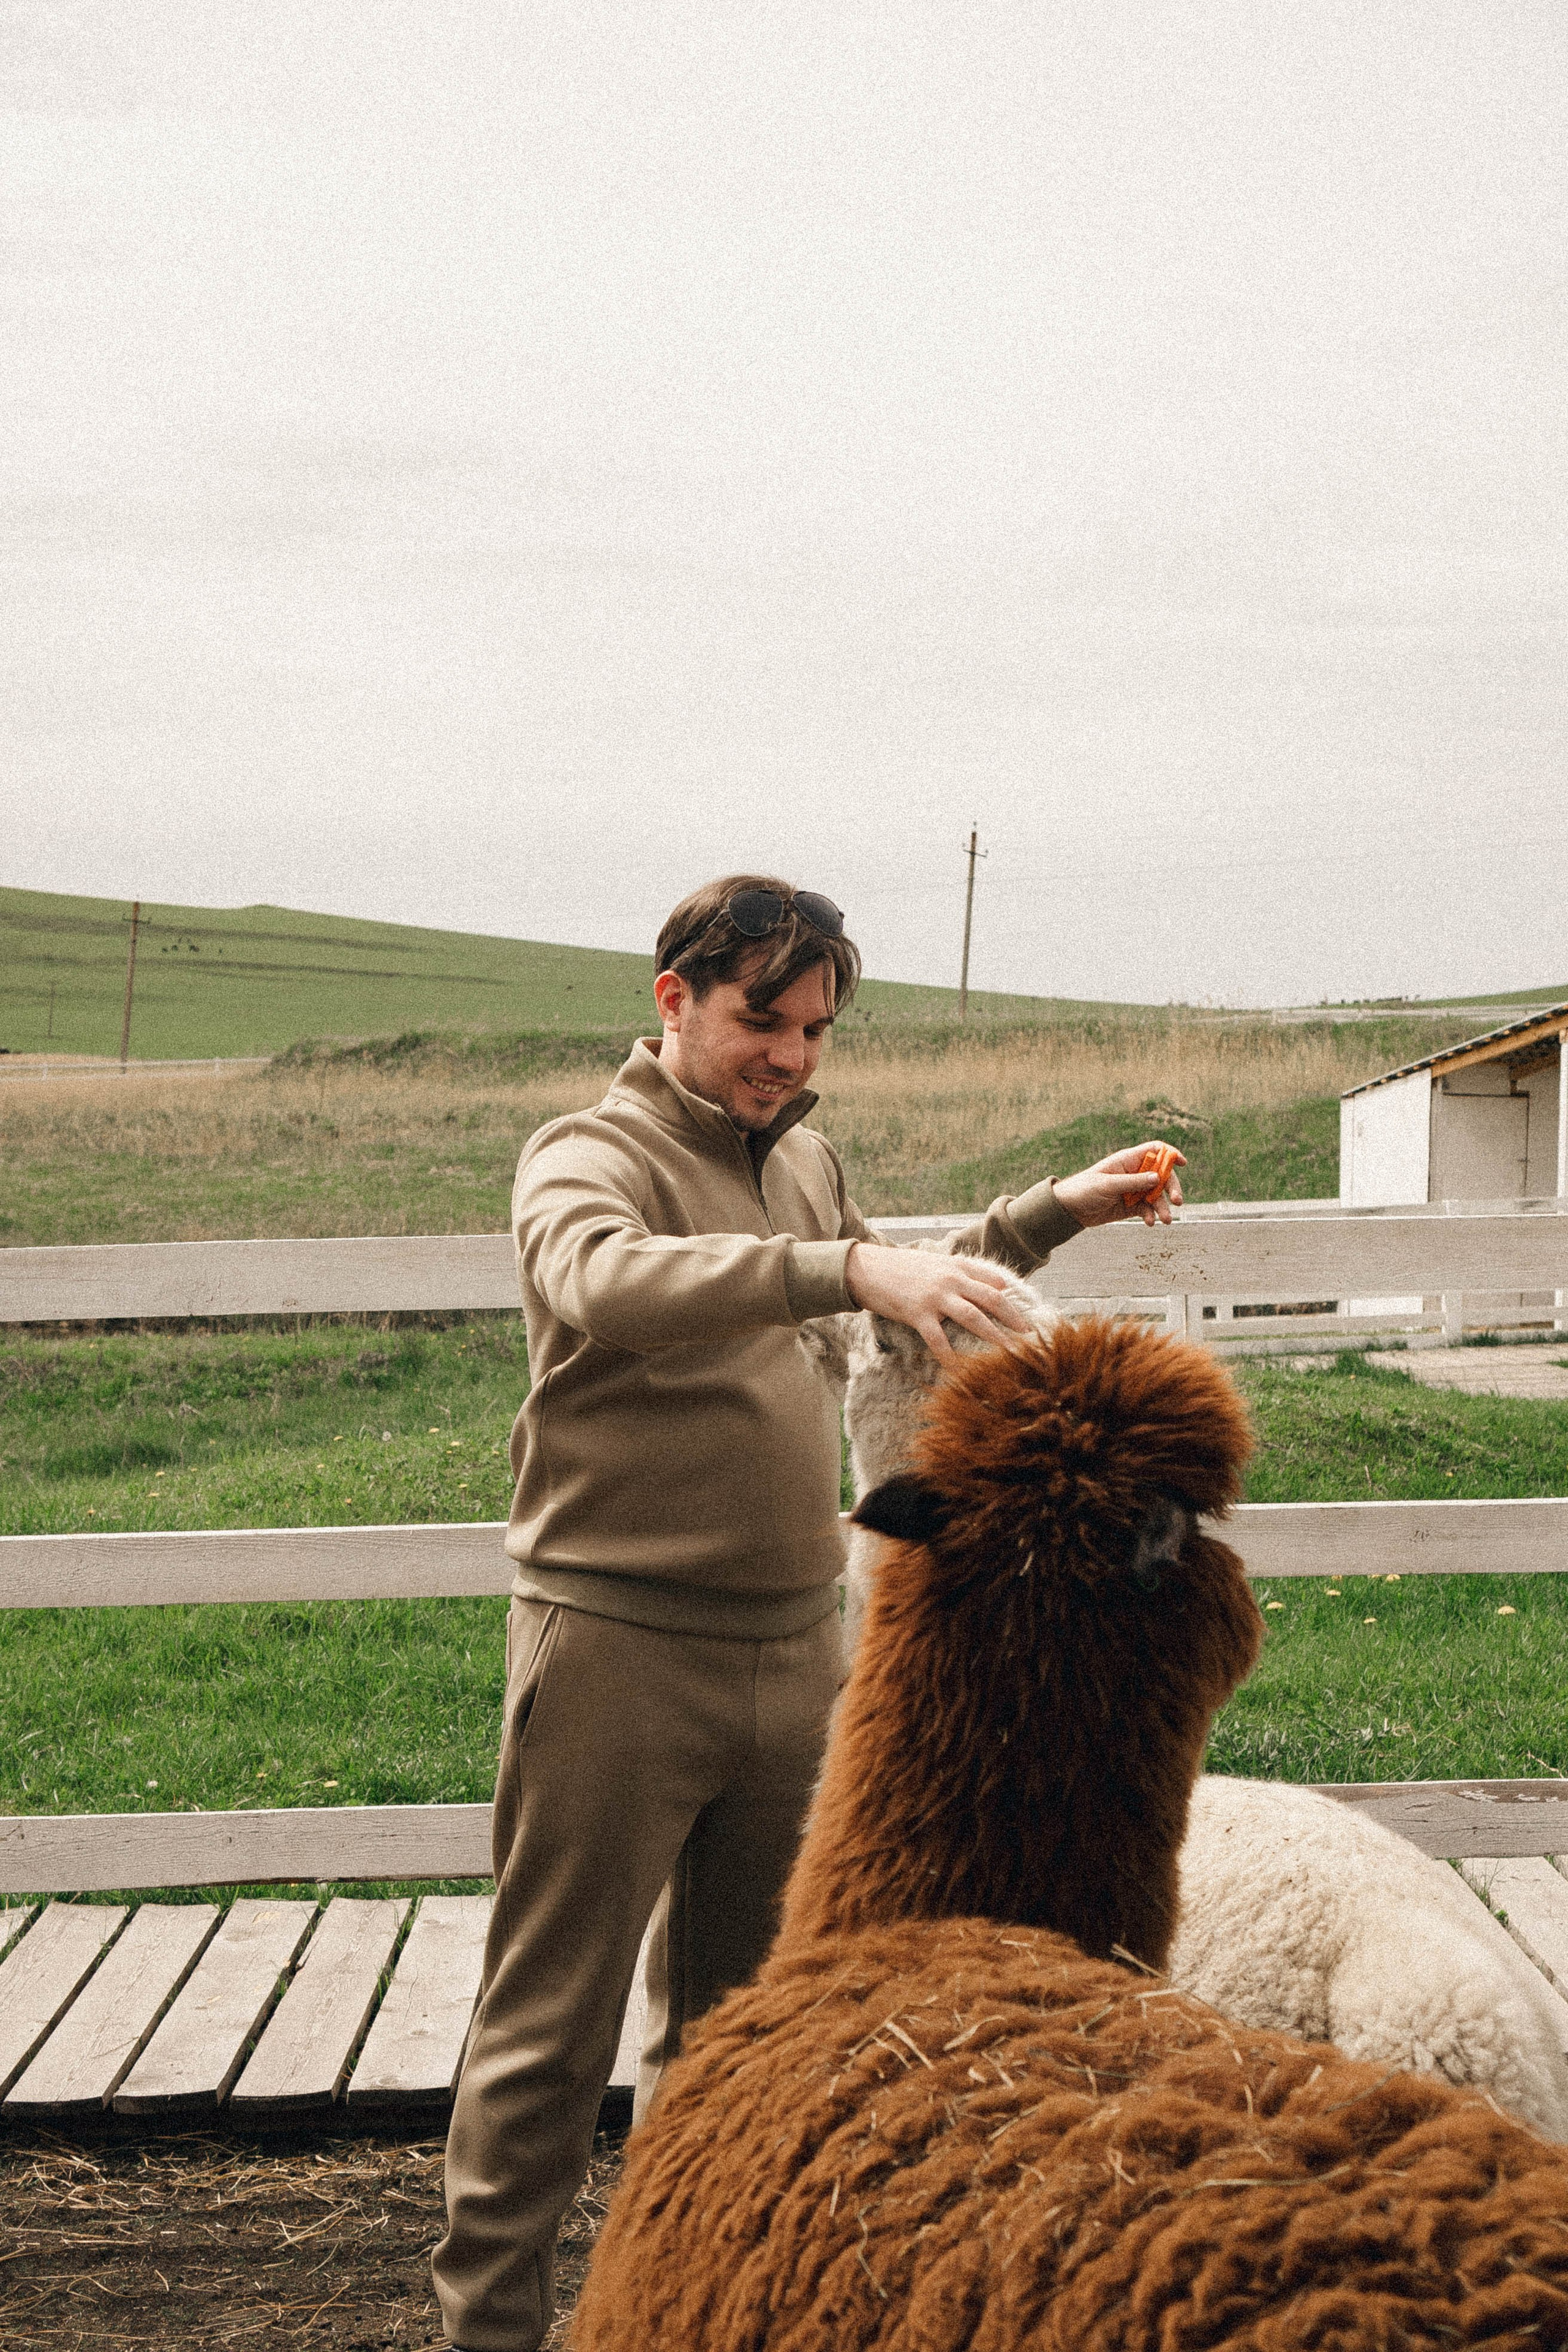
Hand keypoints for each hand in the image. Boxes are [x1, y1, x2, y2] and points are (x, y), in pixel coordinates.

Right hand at [845, 1243, 1034, 1364]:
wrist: (867, 1268)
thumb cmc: (901, 1268)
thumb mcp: (935, 1263)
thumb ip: (963, 1272)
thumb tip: (997, 1283)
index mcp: (957, 1267)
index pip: (992, 1281)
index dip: (1011, 1299)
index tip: (1024, 1317)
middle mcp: (951, 1279)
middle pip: (991, 1298)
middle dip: (1013, 1318)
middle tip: (1029, 1335)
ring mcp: (935, 1296)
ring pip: (973, 1317)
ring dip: (994, 1336)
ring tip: (1009, 1353)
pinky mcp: (917, 1313)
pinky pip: (938, 1339)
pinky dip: (950, 1356)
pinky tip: (959, 1371)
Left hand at [1054, 1142, 1186, 1229]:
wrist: (1070, 1210)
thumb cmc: (1084, 1189)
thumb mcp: (1108, 1184)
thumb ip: (1133, 1181)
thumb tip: (1158, 1177)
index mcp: (1128, 1160)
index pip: (1155, 1150)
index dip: (1170, 1153)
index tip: (1182, 1162)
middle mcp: (1134, 1173)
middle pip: (1162, 1175)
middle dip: (1171, 1187)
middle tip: (1177, 1201)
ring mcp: (1134, 1190)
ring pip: (1157, 1196)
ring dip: (1163, 1207)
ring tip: (1166, 1220)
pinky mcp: (1132, 1206)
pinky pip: (1147, 1209)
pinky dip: (1151, 1215)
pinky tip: (1149, 1223)